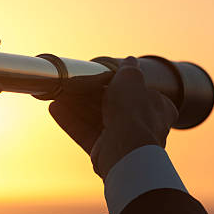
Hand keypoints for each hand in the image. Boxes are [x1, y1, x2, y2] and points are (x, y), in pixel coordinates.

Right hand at [49, 57, 177, 178]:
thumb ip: (129, 69)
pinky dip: (71, 121)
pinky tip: (55, 109)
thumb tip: (130, 60)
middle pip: (112, 106)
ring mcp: (123, 140)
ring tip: (59, 94)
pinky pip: (85, 133)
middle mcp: (142, 125)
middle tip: (73, 85)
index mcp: (157, 108)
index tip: (100, 77)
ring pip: (96, 119)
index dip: (118, 83)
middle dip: (90, 95)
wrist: (127, 148)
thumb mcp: (131, 78)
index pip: (138, 92)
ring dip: (77, 106)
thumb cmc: (134, 111)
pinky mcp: (105, 152)